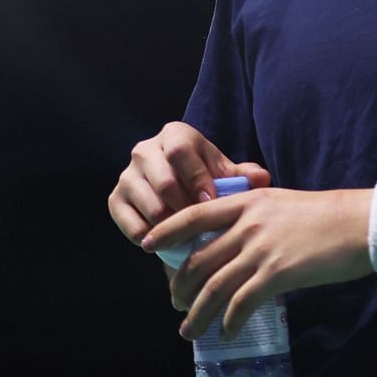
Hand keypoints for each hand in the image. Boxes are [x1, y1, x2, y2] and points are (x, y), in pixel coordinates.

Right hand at [107, 120, 270, 246]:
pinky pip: (133, 225)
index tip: (211, 203)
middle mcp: (144, 150)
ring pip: (149, 206)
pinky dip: (154, 238)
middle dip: (186, 208)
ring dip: (173, 226)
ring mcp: (127, 175)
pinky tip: (170, 241)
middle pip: (163, 182)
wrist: (176, 187)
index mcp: (174, 135)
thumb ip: (243, 176)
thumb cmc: (205, 177)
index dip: (197, 179)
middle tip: (203, 226)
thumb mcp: (224, 173)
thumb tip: (261, 179)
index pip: (180, 152)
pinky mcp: (115, 200)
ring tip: (190, 236)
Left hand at [139, 187, 373, 339]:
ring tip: (189, 330)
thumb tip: (233, 242)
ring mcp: (261, 249)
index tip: (147, 245)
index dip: (167, 231)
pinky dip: (229, 321)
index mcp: (246, 202)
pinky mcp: (277, 274)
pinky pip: (241, 303)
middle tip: (176, 302)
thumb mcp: (281, 203)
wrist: (359, 224)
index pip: (194, 215)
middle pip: (199, 259)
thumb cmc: (326, 215)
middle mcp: (247, 225)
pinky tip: (225, 332)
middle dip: (180, 285)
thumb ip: (254, 218)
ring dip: (198, 313)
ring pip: (215, 286)